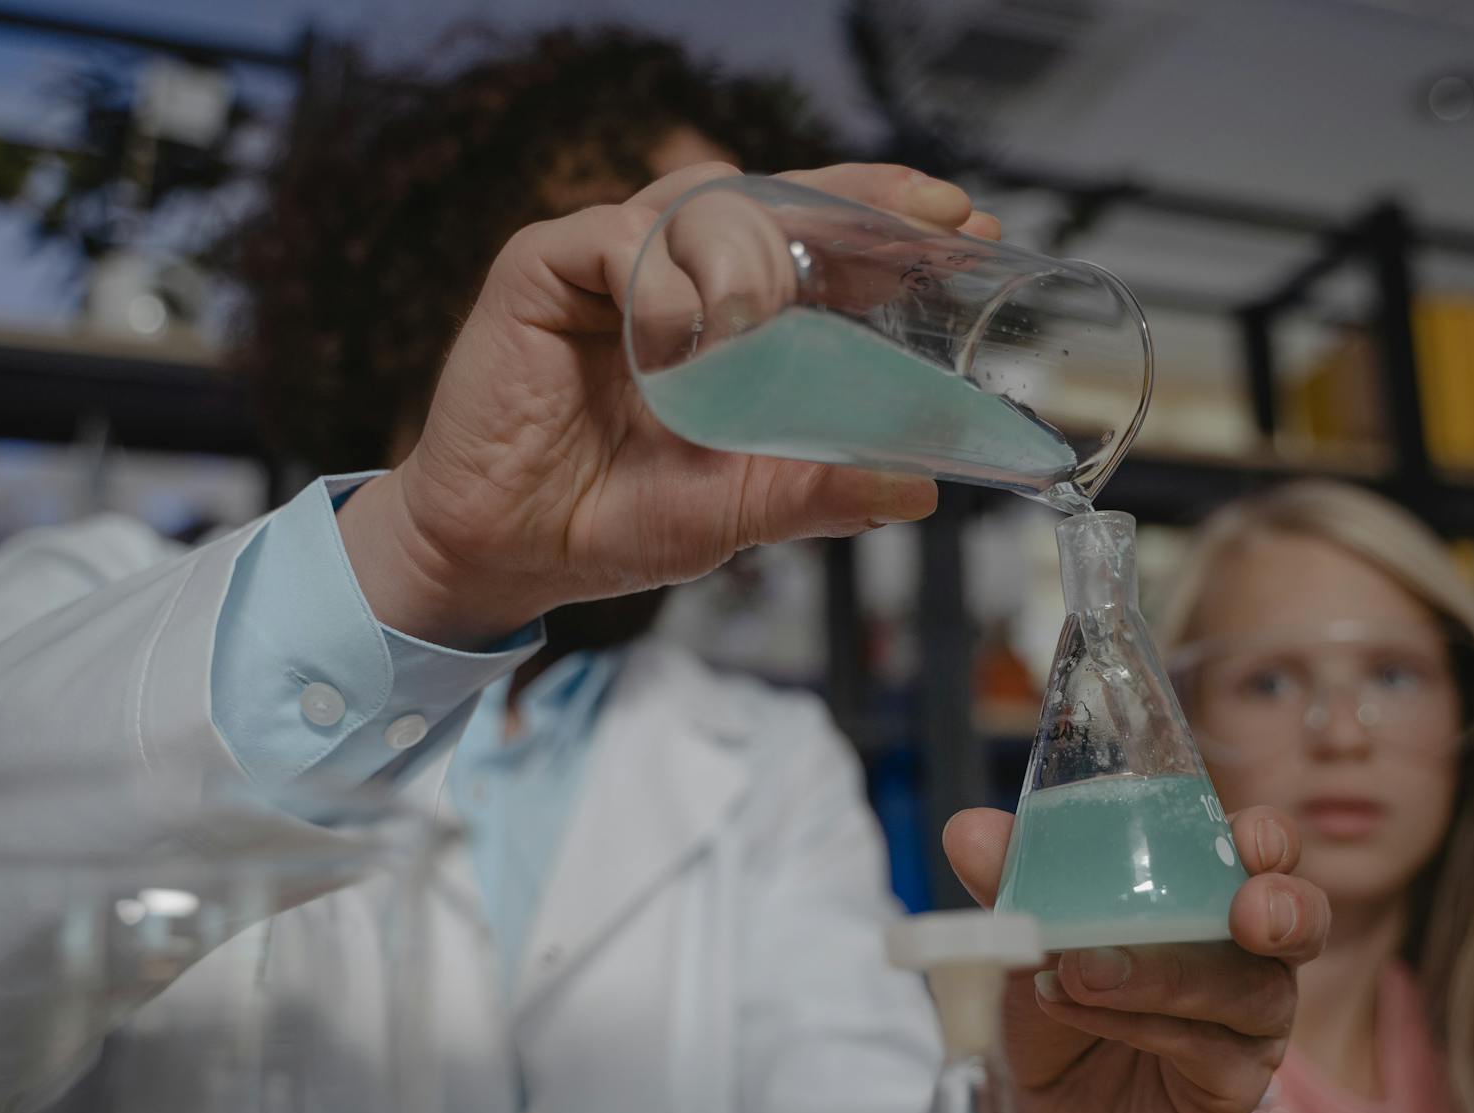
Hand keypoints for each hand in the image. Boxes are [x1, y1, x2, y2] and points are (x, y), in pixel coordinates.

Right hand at [337, 161, 999, 645]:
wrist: (510, 555)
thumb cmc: (615, 517)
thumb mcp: (741, 508)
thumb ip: (822, 488)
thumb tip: (921, 488)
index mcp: (728, 315)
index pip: (818, 242)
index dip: (887, 225)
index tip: (963, 223)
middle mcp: (676, 275)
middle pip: (775, 196)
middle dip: (859, 200)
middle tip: (926, 217)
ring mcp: (611, 263)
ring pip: (705, 202)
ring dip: (752, 257)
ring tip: (754, 329)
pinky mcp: (543, 269)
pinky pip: (618, 240)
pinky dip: (662, 289)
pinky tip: (675, 344)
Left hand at [943, 804, 1329, 1112]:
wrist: (1039, 1104)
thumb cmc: (1060, 996)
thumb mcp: (1030, 934)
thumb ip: (1010, 881)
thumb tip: (967, 830)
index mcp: (1213, 892)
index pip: (1265, 854)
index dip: (1268, 841)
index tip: (1249, 840)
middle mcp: (1249, 954)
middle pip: (1300, 921)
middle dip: (1284, 908)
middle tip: (1247, 912)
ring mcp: (1249, 1024)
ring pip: (1245, 990)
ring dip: (1166, 975)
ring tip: (1086, 969)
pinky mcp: (1231, 1085)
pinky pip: (1204, 1050)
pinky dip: (1140, 1025)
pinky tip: (1080, 1011)